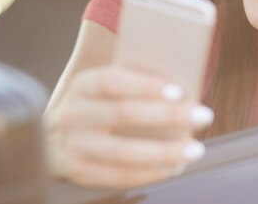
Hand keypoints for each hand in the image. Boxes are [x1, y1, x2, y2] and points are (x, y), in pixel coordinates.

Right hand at [45, 65, 213, 187]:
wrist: (53, 136)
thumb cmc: (96, 106)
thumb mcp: (103, 89)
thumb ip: (134, 83)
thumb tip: (181, 89)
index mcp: (82, 85)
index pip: (113, 81)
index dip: (145, 86)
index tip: (179, 90)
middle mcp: (73, 114)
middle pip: (124, 114)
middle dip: (168, 116)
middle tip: (204, 115)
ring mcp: (73, 146)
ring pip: (124, 152)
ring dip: (165, 152)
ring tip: (195, 149)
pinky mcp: (77, 171)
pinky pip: (118, 176)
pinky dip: (150, 172)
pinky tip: (173, 166)